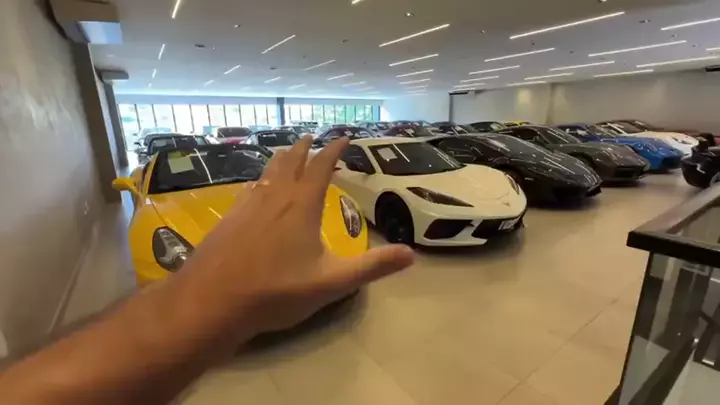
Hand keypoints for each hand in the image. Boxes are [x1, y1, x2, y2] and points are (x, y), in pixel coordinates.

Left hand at [178, 135, 414, 335]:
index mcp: (301, 206)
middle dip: (302, 148)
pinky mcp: (228, 220)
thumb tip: (411, 254)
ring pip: (266, 173)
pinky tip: (254, 189)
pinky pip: (248, 191)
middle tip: (310, 136)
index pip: (320, 167)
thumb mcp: (332, 283)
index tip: (343, 137)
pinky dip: (259, 181)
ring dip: (279, 160)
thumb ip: (372, 267)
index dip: (333, 150)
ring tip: (284, 153)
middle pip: (289, 162)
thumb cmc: (276, 291)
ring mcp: (247, 207)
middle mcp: (274, 198)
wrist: (211, 302)